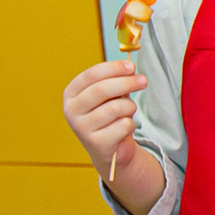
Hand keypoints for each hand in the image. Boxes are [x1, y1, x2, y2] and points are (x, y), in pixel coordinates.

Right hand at [63, 61, 147, 175]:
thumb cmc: (109, 115)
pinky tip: (124, 129)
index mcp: (71, 94)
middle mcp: (71, 110)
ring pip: (116, 108)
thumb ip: (117, 80)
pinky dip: (130, 124)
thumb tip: (131, 68)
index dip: (113, 68)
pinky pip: (123, 125)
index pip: (91, 75)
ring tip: (129, 111)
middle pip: (102, 89)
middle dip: (126, 82)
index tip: (132, 66)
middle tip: (143, 80)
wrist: (109, 148)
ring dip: (130, 107)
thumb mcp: (110, 95)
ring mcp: (82, 128)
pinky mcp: (96, 143)